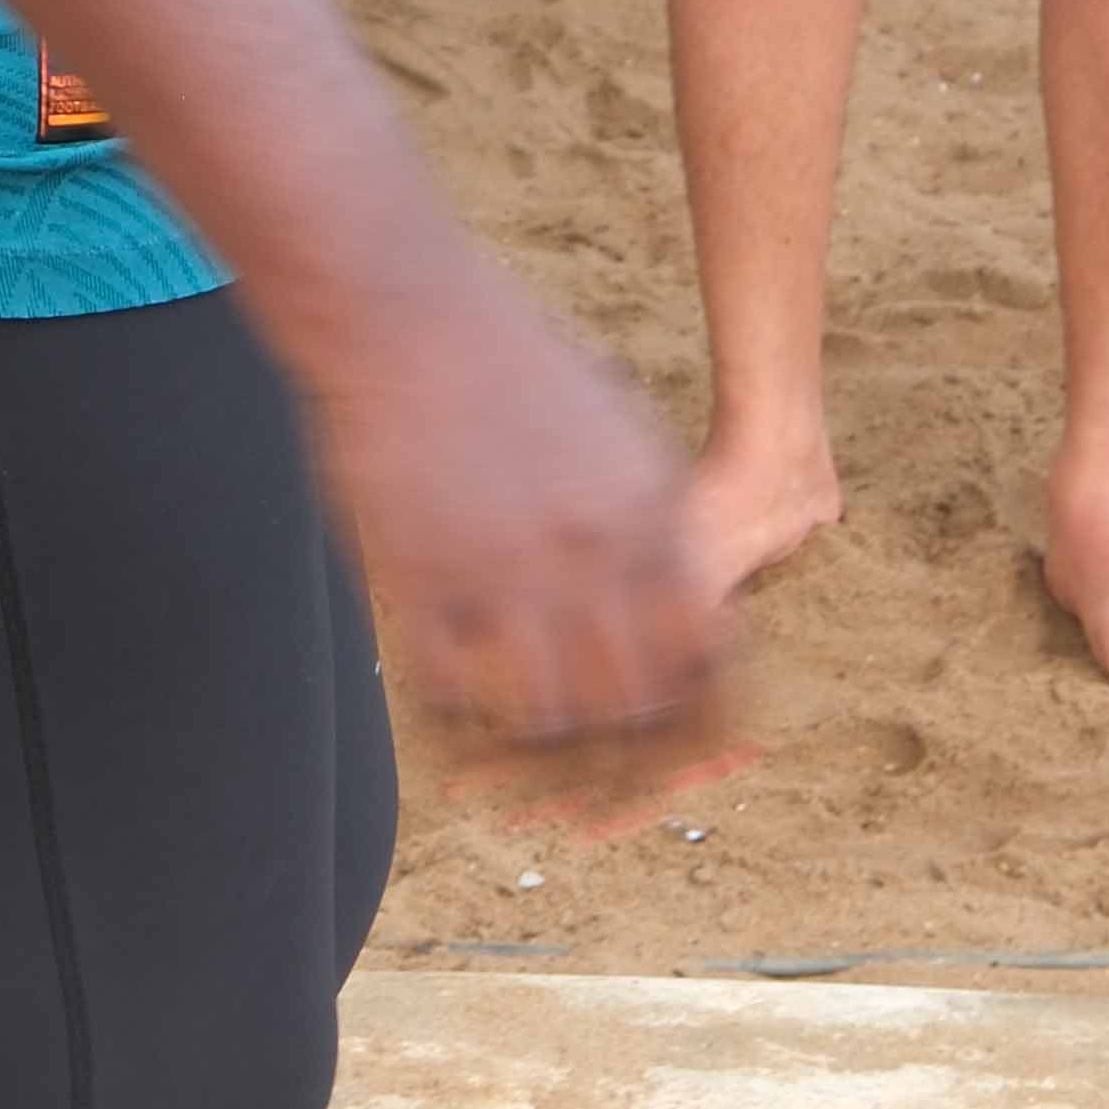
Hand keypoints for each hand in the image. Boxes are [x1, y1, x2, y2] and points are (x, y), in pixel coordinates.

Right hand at [295, 240, 750, 772]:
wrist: (403, 315)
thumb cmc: (513, 360)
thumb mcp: (620, 425)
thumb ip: (657, 515)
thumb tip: (694, 599)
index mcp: (650, 517)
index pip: (704, 656)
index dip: (705, 722)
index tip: (692, 753)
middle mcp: (588, 554)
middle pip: (632, 704)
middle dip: (627, 766)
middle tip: (609, 794)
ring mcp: (502, 571)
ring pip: (546, 717)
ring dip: (542, 762)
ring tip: (530, 782)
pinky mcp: (420, 580)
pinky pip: (449, 696)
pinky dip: (458, 735)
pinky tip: (455, 745)